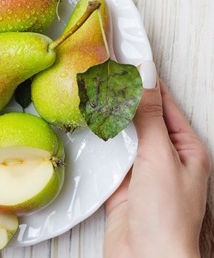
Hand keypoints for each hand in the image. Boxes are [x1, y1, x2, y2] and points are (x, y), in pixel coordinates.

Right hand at [104, 62, 210, 257]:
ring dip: (109, 118)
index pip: (163, 102)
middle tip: (101, 72)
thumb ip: (148, 117)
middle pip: (142, 117)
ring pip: (123, 136)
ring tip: (90, 93)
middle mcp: (164, 157)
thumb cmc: (167, 215)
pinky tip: (86, 127)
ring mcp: (141, 171)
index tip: (126, 57)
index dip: (145, 79)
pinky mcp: (121, 185)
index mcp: (185, 147)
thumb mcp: (160, 157)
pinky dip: (98, 142)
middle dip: (123, 96)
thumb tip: (144, 77)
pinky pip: (109, 157)